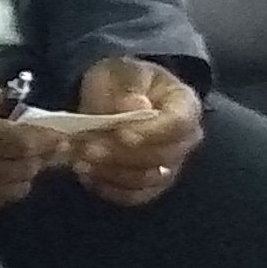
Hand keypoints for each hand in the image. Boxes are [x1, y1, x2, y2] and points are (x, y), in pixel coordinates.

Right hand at [0, 77, 58, 218]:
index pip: (17, 142)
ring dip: (26, 174)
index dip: (45, 141)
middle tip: (49, 147)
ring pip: (14, 189)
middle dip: (41, 158)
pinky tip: (2, 174)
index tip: (62, 137)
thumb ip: (2, 98)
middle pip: (21, 169)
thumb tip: (32, 116)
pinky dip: (8, 189)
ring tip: (25, 160)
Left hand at [66, 56, 204, 207]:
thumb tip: (137, 106)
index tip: (121, 134)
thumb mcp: (119, 72)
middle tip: (87, 148)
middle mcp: (185, 139)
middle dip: (121, 154)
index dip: (151, 132)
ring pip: (147, 179)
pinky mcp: (152, 185)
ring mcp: (171, 165)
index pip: (179, 124)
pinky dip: (110, 188)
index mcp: (185, 104)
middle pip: (162, 156)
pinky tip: (87, 176)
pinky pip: (135, 195)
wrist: (114, 97)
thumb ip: (127, 88)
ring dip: (111, 172)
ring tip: (80, 161)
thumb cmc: (122, 81)